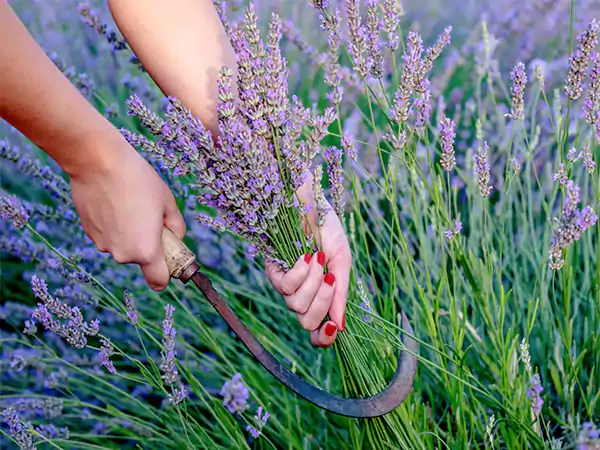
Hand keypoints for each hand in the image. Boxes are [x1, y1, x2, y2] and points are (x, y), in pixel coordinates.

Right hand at [69, 133, 185, 290]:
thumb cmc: (138, 180)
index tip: (170, 261)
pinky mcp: (89, 232)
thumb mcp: (168, 202)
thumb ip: (176, 227)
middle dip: (149, 243)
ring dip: (130, 233)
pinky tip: (114, 201)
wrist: (98, 162)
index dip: (166, 275)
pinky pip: (109, 235)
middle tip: (150, 216)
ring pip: (124, 245)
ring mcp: (103, 244)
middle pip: (141, 258)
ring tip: (130, 203)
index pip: (158, 281)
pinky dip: (114, 225)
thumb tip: (176, 237)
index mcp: (146, 251)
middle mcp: (122, 254)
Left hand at [266, 180, 351, 347]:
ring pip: (296, 306)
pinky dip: (299, 272)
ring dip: (312, 283)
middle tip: (331, 278)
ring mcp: (286, 284)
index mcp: (321, 295)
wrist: (310, 202)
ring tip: (317, 259)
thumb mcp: (341, 262)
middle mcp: (302, 294)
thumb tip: (341, 327)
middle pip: (307, 323)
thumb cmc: (327, 229)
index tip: (333, 329)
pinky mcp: (272, 271)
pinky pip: (285, 287)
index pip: (317, 331)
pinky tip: (305, 256)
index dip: (323, 338)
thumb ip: (340, 294)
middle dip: (322, 304)